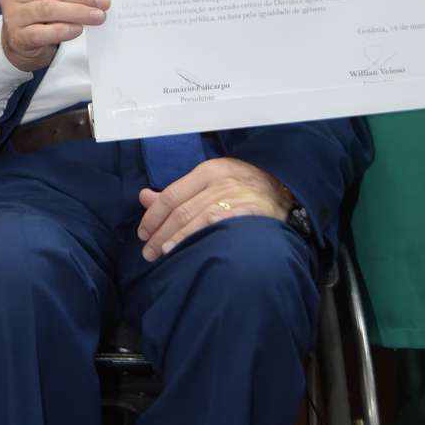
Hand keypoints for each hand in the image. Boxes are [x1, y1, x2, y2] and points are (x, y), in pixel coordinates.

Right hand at [0, 0, 109, 71]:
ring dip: (76, 11)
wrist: (18, 41)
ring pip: (47, 9)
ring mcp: (13, 15)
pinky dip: (63, 30)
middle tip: (102, 0)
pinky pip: (42, 32)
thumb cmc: (38, 11)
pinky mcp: (18, 36)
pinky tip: (78, 29)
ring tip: (97, 16)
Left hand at [137, 157, 293, 261]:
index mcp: (206, 171)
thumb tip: (144, 198)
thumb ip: (176, 193)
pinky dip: (207, 231)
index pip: (171, 195)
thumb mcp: (208, 181)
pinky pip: (225, 220)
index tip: (143, 234)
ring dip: (178, 237)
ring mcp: (236, 194)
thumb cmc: (240, 186)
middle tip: (148, 252)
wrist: (281, 187)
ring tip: (164, 253)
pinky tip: (195, 244)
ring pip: (198, 217)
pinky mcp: (252, 208)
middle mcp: (220, 181)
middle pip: (181, 210)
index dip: (153, 216)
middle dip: (161, 233)